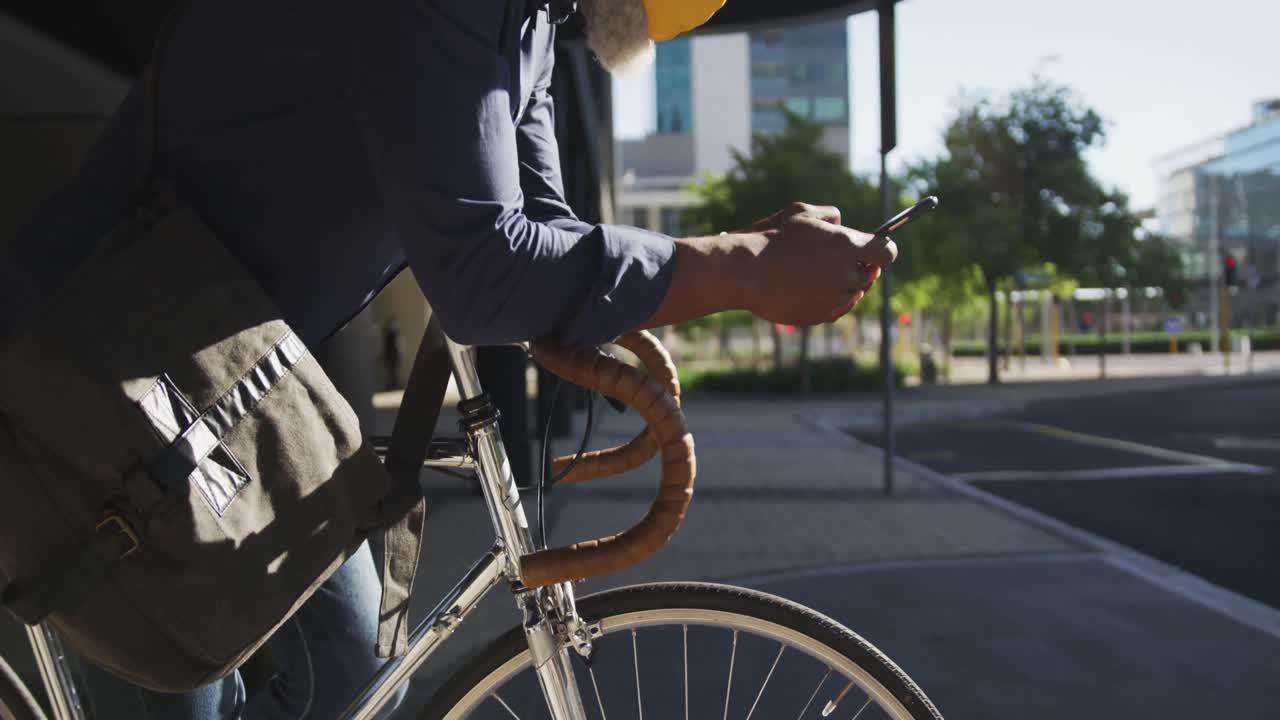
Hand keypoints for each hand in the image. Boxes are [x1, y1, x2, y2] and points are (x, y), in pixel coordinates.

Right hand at [741, 202, 895, 324]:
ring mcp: (834, 298)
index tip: (873, 249)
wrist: (749, 271)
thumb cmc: (774, 239)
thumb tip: (840, 222)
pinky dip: (829, 300)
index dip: (882, 250)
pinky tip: (812, 289)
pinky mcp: (821, 315)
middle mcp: (846, 274)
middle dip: (859, 267)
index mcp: (848, 247)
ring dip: (842, 284)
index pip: (887, 252)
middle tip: (838, 259)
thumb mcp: (801, 214)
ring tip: (819, 274)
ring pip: (852, 294)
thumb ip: (829, 215)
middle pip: (869, 275)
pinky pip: (836, 309)